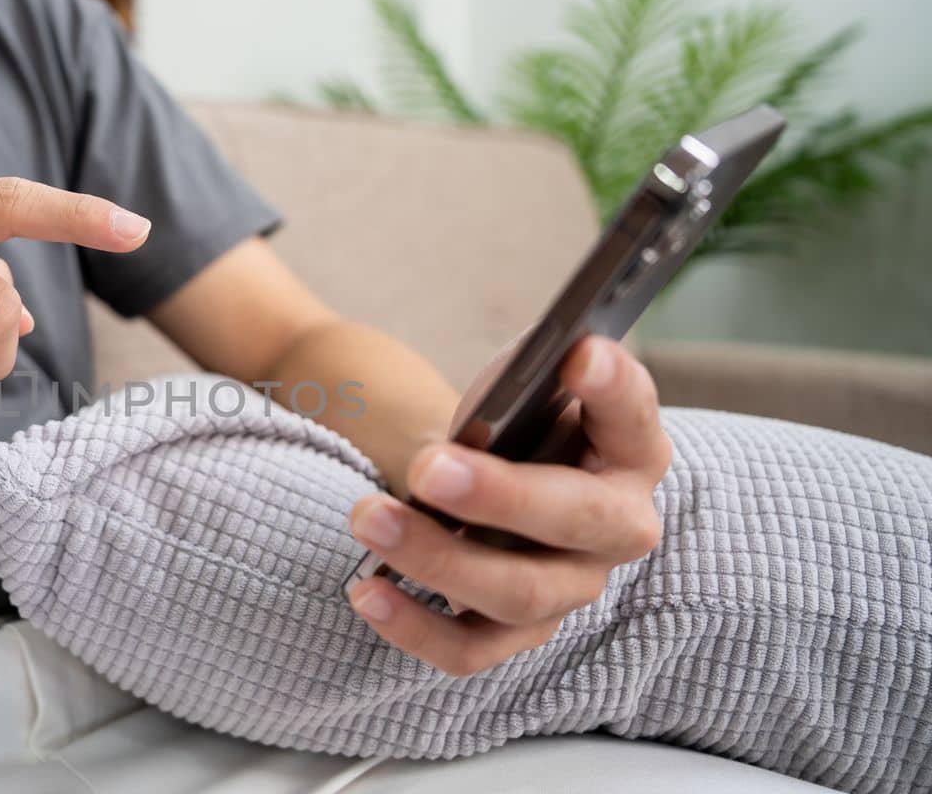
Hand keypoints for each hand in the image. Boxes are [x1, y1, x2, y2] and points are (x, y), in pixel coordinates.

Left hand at [345, 337, 670, 674]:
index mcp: (631, 449)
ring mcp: (573, 588)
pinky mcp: (518, 633)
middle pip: (577, 519)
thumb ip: (521, 379)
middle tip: (428, 468)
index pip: (634, 414)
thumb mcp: (516, 387)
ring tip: (369, 518)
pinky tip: (366, 590)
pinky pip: (471, 649)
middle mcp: (619, 528)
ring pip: (518, 592)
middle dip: (501, 495)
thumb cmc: (506, 425)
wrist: (479, 481)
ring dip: (438, 558)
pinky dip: (416, 627)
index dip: (613, 385)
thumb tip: (494, 402)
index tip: (579, 353)